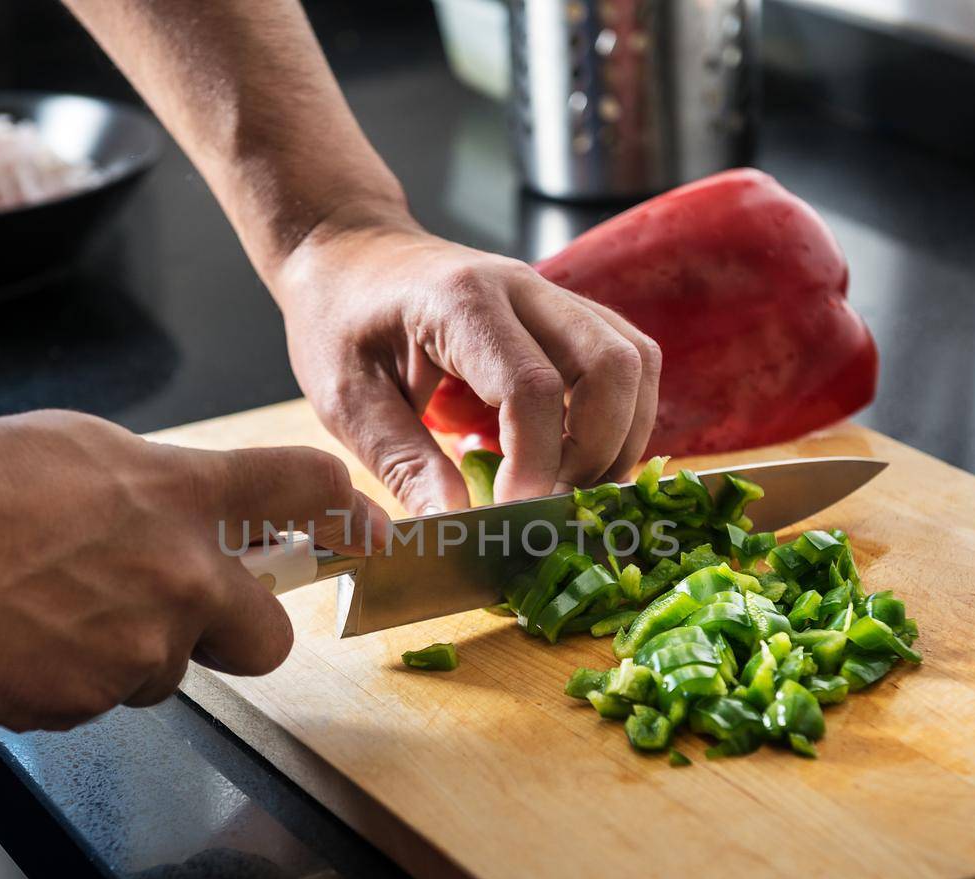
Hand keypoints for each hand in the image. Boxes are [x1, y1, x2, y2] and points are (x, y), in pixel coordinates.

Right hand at [0, 411, 384, 730]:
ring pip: (167, 674)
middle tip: (187, 614)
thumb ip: (156, 486)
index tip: (365, 534)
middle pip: (272, 639)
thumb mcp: (82, 447)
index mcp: (183, 497)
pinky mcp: (84, 704)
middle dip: (241, 633)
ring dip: (129, 653)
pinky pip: (100, 701)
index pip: (307, 489)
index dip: (348, 514)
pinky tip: (18, 640)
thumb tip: (180, 512)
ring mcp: (137, 651)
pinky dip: (69, 679)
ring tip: (49, 610)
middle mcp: (182, 579)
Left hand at [272, 217, 661, 514]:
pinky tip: (579, 455)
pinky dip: (621, 415)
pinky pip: (628, 359)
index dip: (536, 463)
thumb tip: (457, 527)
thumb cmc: (339, 324)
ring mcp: (553, 295)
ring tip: (570, 486)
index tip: (513, 516)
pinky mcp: (568, 314)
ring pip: (635, 360)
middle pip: (611, 366)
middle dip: (597, 452)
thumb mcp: (346, 400)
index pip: (532, 387)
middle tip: (551, 504)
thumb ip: (403, 464)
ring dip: (621, 436)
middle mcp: (522, 288)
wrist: (349, 255)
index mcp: (460, 303)